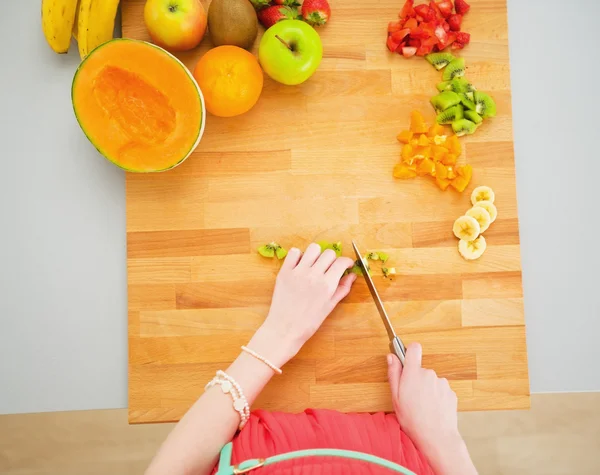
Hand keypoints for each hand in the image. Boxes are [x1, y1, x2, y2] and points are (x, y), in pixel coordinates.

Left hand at [258, 243, 355, 365]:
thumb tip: (352, 276)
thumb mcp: (330, 306)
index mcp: (327, 284)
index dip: (347, 262)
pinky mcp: (284, 272)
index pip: (341, 262)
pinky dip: (299, 255)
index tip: (346, 265)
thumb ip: (342, 289)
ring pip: (313, 248)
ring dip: (317, 254)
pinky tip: (300, 265)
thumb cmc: (309, 322)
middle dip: (333, 259)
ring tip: (315, 264)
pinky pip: (294, 252)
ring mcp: (298, 272)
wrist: (285, 329)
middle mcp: (313, 275)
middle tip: (329, 268)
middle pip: (329, 253)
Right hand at [387, 343, 469, 471]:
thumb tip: (391, 357)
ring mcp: (442, 383)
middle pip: (421, 369)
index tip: (406, 360)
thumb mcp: (395, 397)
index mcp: (414, 373)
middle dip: (416, 379)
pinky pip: (440, 390)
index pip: (414, 348)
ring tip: (422, 406)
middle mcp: (429, 374)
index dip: (409, 352)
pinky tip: (432, 409)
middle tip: (411, 396)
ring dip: (427, 389)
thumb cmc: (413, 419)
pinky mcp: (451, 392)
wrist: (436, 436)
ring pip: (431, 381)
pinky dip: (436, 397)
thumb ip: (394, 373)